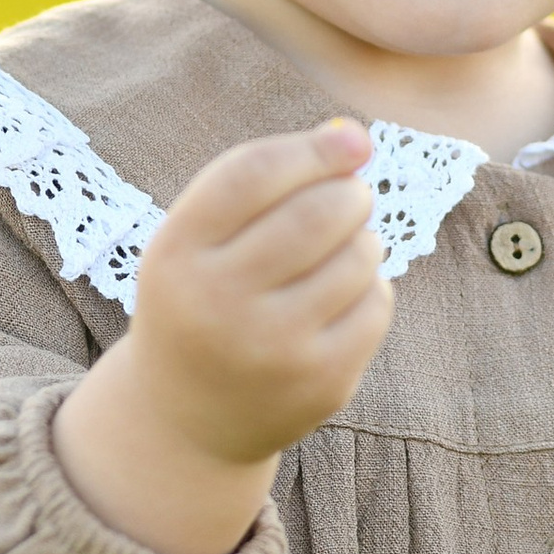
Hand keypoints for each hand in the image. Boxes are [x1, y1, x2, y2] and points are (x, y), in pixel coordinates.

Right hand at [52, 122, 391, 553]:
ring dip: (363, 239)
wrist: (186, 418)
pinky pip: (376, 303)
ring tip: (340, 252)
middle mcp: (217, 303)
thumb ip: (266, 176)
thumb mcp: (203, 236)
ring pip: (358, 256)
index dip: (312, 149)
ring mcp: (271, 349)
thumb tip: (356, 136)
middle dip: (350, 192)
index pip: (253, 174)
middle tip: (350, 198)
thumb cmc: (205, 296)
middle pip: (316, 213)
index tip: (353, 142)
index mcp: (176, 253)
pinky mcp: (320, 382)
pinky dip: (370, 288)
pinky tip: (340, 300)